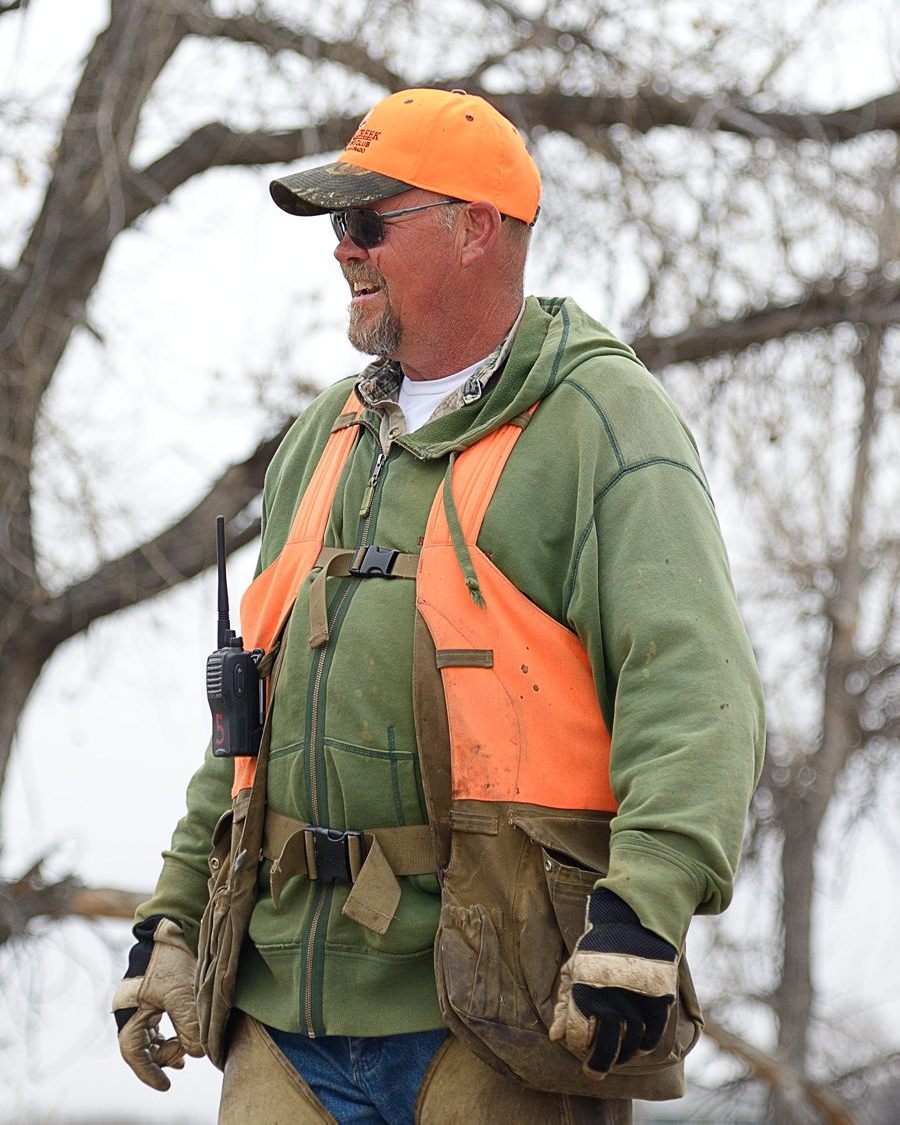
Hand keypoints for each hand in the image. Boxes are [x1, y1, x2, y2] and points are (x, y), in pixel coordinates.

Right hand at [113, 916, 203, 1090]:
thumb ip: (189, 1025)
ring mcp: (141, 1003)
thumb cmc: (171, 959)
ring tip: (186, 1054)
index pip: (135, 1054)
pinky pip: (158, 1023)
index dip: (150, 1073)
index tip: (167, 1086)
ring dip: (169, 1046)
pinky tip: (184, 1037)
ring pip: (152, 1037)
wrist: (170, 926)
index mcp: (129, 1013)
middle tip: (186, 1061)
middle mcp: (131, 1011)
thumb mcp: (181, 994)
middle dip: (164, 1057)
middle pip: (143, 1047)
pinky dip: (171, 1033)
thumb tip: (198, 1053)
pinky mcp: (153, 994)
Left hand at [549, 889, 676, 1075]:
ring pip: (630, 1044)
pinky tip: (637, 1047)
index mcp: (583, 990)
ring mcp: (636, 999)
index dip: (578, 1046)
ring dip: (622, 1056)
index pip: (578, 1035)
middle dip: (598, 1064)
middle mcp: (609, 998)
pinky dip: (645, 1045)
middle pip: (605, 1047)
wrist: (633, 920)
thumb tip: (555, 1038)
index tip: (579, 1051)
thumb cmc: (598, 946)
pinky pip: (652, 1035)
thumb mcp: (575, 968)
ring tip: (616, 1058)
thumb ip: (563, 1003)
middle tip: (593, 1073)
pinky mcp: (658, 998)